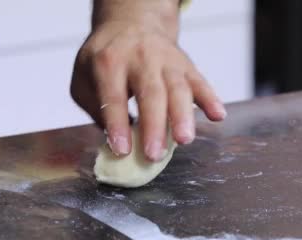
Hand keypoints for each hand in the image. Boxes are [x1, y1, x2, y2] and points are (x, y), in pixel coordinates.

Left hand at [71, 2, 225, 160]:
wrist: (131, 23)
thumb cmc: (106, 59)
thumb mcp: (84, 78)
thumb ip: (96, 110)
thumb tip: (117, 144)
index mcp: (109, 62)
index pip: (113, 96)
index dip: (117, 124)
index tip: (122, 150)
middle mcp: (140, 58)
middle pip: (150, 93)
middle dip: (154, 126)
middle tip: (154, 155)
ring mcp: (166, 60)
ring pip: (178, 88)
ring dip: (183, 116)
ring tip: (184, 140)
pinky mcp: (186, 64)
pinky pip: (200, 81)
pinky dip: (210, 98)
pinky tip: (218, 115)